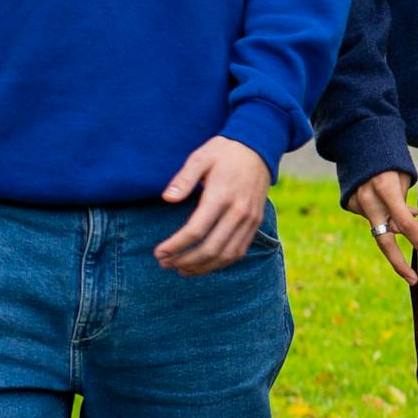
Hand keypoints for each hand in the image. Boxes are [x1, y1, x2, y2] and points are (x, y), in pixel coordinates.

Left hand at [154, 135, 273, 273]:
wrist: (259, 148)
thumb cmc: (224, 152)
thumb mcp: (200, 158)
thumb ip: (184, 180)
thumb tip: (167, 199)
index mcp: (221, 196)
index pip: (196, 231)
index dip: (175, 246)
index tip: (158, 252)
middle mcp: (238, 212)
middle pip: (210, 248)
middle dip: (185, 260)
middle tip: (164, 263)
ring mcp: (250, 220)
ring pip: (226, 255)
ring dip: (202, 267)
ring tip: (181, 269)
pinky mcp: (255, 224)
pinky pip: (239, 251)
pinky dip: (220, 263)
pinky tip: (204, 264)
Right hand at [347, 169, 417, 283]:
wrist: (358, 143)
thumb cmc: (389, 159)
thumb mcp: (402, 177)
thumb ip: (404, 204)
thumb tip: (412, 225)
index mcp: (385, 189)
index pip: (405, 223)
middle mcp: (368, 199)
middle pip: (384, 240)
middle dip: (399, 263)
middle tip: (413, 279)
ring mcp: (356, 202)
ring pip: (381, 229)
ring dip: (401, 231)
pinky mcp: (350, 204)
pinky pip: (375, 219)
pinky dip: (388, 218)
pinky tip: (400, 210)